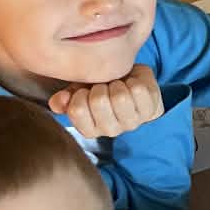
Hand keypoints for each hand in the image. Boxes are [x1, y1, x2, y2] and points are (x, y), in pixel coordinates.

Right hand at [48, 64, 162, 138]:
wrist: (131, 83)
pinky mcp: (150, 110)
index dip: (80, 93)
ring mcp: (132, 122)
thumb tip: (59, 102)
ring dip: (117, 83)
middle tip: (104, 85)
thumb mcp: (79, 91)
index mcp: (89, 128)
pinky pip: (139, 90)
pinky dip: (135, 79)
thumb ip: (64, 99)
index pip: (77, 110)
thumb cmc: (102, 89)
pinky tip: (132, 83)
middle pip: (98, 101)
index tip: (86, 90)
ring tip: (118, 84)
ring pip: (120, 97)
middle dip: (99, 86)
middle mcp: (110, 130)